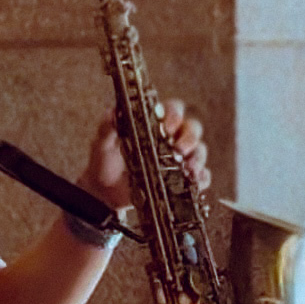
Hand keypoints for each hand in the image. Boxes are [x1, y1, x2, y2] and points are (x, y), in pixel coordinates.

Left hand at [81, 97, 209, 208]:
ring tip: (189, 168)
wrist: (104, 194)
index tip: (168, 126)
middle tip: (180, 149)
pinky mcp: (181, 180)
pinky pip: (199, 177)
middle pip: (192, 128)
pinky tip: (195, 182)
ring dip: (198, 158)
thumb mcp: (103, 145)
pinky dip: (201, 179)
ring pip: (199, 151)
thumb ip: (107, 129)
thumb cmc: (104, 163)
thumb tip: (111, 113)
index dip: (175, 114)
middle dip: (190, 137)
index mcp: (154, 124)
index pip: (173, 110)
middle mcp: (170, 138)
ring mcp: (177, 159)